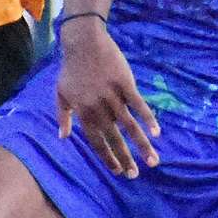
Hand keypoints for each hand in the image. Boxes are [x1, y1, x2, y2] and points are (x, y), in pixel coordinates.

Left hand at [56, 19, 159, 178]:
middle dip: (126, 158)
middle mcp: (99, 108)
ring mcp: (113, 96)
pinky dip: (148, 119)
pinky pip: (139, 105)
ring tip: (153, 160)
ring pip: (129, 126)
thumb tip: (63, 137)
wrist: (83, 42)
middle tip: (135, 175)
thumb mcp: (61, 93)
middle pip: (114, 138)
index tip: (117, 171)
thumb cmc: (71, 68)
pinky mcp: (125, 84)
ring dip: (141, 145)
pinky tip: (156, 133)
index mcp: (83, 113)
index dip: (107, 157)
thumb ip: (62, 116)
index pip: (96, 141)